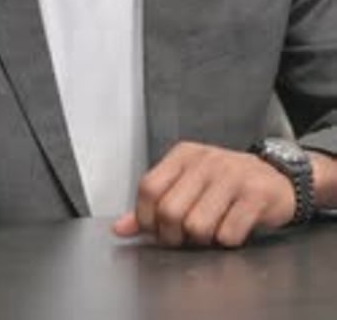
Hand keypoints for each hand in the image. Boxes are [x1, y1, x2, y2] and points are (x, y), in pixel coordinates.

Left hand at [113, 141, 296, 247]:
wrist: (275, 179)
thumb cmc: (226, 184)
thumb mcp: (187, 184)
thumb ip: (152, 206)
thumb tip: (120, 228)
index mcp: (183, 154)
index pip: (148, 187)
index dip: (147, 218)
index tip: (157, 229)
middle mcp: (206, 160)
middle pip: (170, 211)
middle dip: (174, 235)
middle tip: (185, 236)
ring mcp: (231, 176)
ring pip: (197, 226)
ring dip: (202, 240)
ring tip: (211, 229)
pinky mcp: (254, 195)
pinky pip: (227, 234)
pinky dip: (227, 241)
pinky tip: (232, 227)